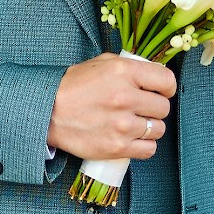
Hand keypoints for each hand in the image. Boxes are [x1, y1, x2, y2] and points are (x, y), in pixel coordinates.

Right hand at [47, 51, 174, 162]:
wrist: (47, 112)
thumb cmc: (73, 87)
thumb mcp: (100, 64)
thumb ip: (129, 66)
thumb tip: (153, 75)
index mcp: (123, 72)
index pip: (167, 81)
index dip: (166, 88)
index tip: (160, 92)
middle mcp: (125, 97)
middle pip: (163, 108)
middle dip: (154, 108)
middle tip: (140, 109)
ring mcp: (122, 125)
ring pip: (158, 129)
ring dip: (149, 127)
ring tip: (133, 124)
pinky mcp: (117, 147)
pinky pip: (149, 149)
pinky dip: (143, 145)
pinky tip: (132, 139)